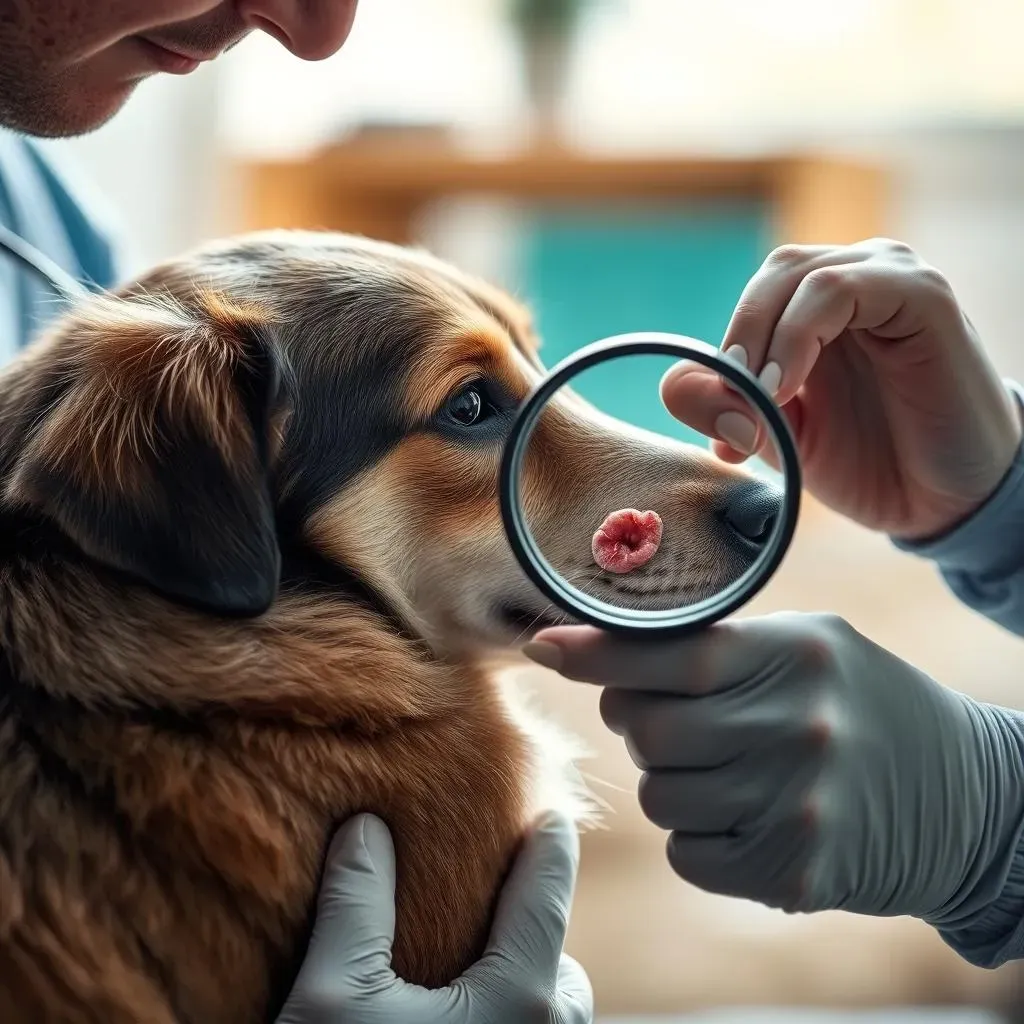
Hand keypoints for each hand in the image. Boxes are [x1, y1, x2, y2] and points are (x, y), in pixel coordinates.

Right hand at [275, 811, 591, 1023]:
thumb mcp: (333, 997)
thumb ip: (355, 903)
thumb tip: (368, 828)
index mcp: (517, 1002)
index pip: (546, 899)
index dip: (552, 850)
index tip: (556, 817)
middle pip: (557, 966)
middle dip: (536, 929)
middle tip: (496, 899)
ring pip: (552, 1017)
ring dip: (528, 984)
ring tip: (476, 965)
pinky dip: (515, 1020)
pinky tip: (466, 1019)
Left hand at [526, 614, 1023, 926]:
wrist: (960, 797)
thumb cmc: (862, 703)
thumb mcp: (808, 646)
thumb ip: (719, 642)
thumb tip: (598, 647)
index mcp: (796, 657)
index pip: (668, 653)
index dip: (595, 652)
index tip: (545, 645)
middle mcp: (796, 730)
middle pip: (647, 730)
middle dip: (635, 719)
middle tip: (663, 713)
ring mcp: (796, 808)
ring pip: (658, 795)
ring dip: (667, 779)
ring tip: (719, 763)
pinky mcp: (791, 872)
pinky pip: (686, 853)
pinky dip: (696, 833)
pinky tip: (741, 811)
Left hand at [662, 238, 1021, 539]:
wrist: (946, 501)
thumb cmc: (868, 461)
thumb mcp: (777, 437)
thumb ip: (723, 407)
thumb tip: (674, 385)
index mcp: (817, 308)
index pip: (752, 302)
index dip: (720, 361)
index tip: (723, 436)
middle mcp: (853, 279)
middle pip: (767, 279)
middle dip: (736, 350)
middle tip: (734, 421)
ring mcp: (888, 278)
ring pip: (793, 273)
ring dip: (761, 344)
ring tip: (763, 408)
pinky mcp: (921, 294)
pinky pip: (838, 287)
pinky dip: (797, 334)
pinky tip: (787, 386)